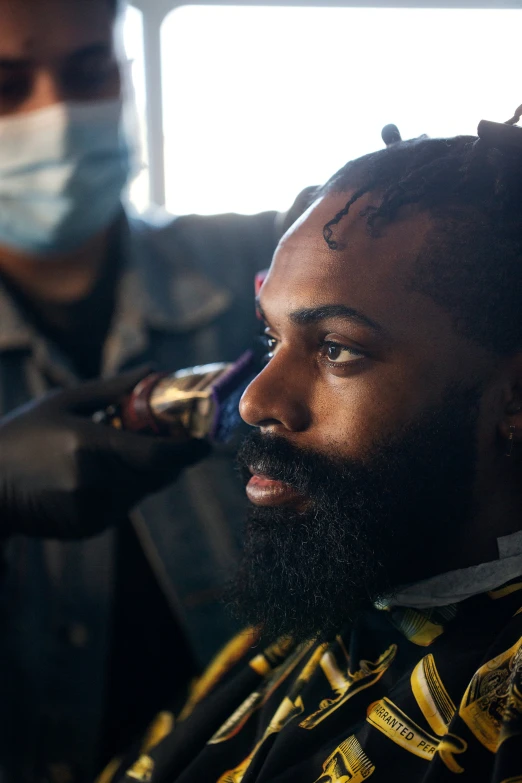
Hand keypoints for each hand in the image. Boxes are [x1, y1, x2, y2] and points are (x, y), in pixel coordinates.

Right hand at [0, 369, 209, 539]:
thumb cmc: (22, 436)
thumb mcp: (63, 402)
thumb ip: (113, 388)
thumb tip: (155, 371)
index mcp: (90, 447)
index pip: (158, 456)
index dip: (188, 451)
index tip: (205, 441)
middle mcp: (96, 483)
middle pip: (158, 475)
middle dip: (172, 458)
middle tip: (176, 438)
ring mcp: (93, 511)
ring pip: (144, 491)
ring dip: (149, 472)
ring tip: (129, 450)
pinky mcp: (90, 527)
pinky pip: (125, 505)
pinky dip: (127, 488)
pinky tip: (103, 472)